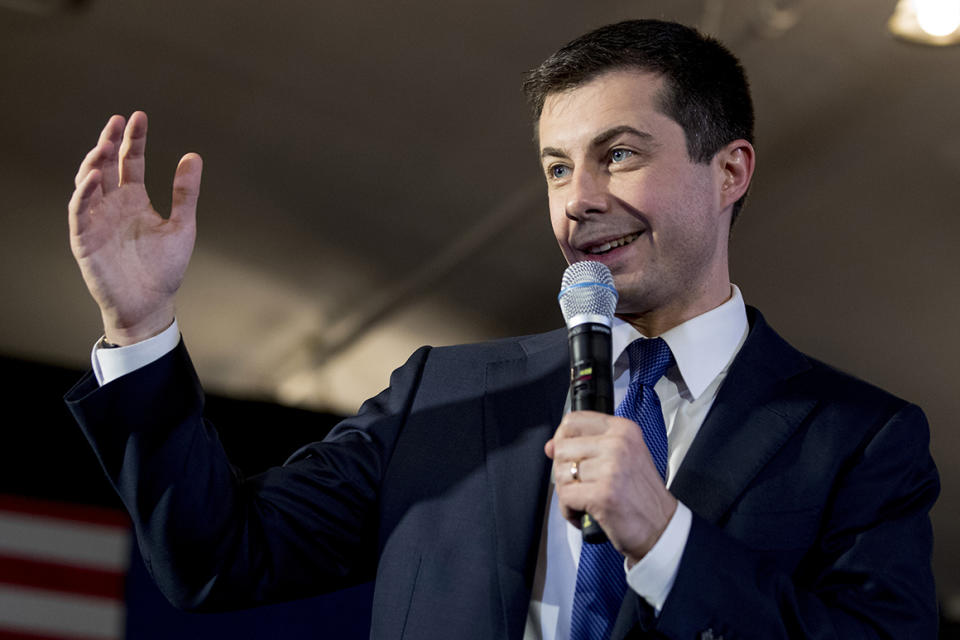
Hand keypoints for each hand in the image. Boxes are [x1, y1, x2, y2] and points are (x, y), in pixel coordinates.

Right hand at [68, 112, 201, 344]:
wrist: (150, 304)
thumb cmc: (164, 268)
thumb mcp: (182, 225)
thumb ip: (185, 192)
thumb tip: (194, 155)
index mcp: (134, 200)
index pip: (132, 161)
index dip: (134, 139)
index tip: (139, 116)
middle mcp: (112, 205)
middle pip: (106, 165)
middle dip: (110, 142)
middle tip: (117, 121)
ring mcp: (96, 219)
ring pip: (88, 182)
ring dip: (94, 161)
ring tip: (106, 143)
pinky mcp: (84, 238)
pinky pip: (79, 210)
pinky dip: (83, 192)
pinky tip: (94, 176)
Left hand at [545, 411, 676, 564]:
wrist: (661, 527)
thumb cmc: (641, 495)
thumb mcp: (623, 458)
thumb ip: (587, 446)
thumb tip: (550, 446)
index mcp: (623, 430)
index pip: (573, 421)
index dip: (562, 439)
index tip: (568, 454)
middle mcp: (618, 444)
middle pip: (562, 448)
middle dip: (564, 471)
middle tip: (581, 485)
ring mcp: (611, 469)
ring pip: (561, 473)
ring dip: (567, 492)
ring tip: (585, 499)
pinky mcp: (603, 494)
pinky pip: (565, 497)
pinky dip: (569, 510)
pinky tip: (584, 512)